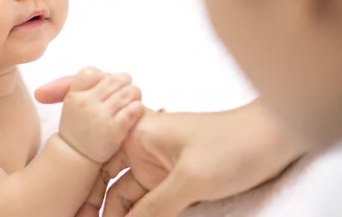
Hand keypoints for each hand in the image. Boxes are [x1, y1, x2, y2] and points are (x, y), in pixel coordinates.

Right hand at [36, 80, 304, 216]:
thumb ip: (154, 208)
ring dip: (113, 214)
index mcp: (137, 133)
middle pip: (103, 182)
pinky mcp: (175, 182)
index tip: (64, 207)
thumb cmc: (235, 145)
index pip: (92, 154)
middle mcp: (141, 148)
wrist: (277, 141)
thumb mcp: (191, 180)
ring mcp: (157, 167)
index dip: (74, 180)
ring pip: (123, 197)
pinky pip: (146, 203)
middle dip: (89, 203)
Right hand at [58, 68, 144, 163]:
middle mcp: (87, 103)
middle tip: (126, 87)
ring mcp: (100, 116)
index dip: (102, 76)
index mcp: (75, 95)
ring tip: (134, 97)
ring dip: (134, 93)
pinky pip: (132, 110)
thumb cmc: (77, 128)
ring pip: (126, 93)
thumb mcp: (71, 103)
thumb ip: (83, 86)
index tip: (106, 82)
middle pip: (113, 80)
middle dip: (123, 82)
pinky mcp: (114, 129)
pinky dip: (137, 107)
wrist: (76, 156)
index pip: (91, 73)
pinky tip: (136, 110)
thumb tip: (98, 72)